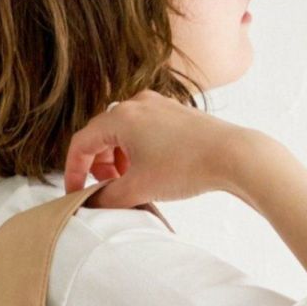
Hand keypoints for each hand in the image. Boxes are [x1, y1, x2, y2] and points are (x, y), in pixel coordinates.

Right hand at [62, 89, 245, 207]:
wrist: (233, 155)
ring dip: (118, 157)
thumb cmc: (186, 167)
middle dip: (98, 164)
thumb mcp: (139, 188)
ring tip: (129, 180)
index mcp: (120, 117)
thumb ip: (107, 197)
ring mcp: (158, 105)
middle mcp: (137, 104)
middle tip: (106, 187)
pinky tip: (150, 169)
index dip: (73, 171)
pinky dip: (137, 149)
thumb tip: (91, 202)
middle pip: (102, 134)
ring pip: (123, 131)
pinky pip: (144, 129)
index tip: (76, 192)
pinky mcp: (175, 112)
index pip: (82, 143)